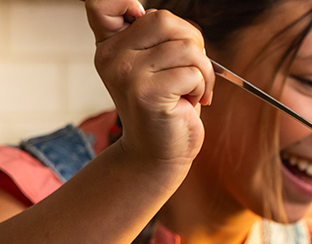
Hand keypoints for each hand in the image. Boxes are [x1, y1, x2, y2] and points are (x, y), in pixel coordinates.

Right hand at [84, 0, 214, 176]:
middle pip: (165, 20)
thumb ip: (155, 39)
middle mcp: (112, 56)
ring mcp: (128, 73)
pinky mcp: (148, 93)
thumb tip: (176, 24)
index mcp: (109, 44)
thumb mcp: (153, 67)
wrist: (157, 155)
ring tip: (193, 91)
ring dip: (203, 71)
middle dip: (193, 44)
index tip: (143, 25)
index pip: (104, 1)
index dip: (128, 3)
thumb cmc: (164, 110)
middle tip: (194, 70)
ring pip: (186, 47)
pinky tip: (191, 103)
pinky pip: (193, 72)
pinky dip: (202, 87)